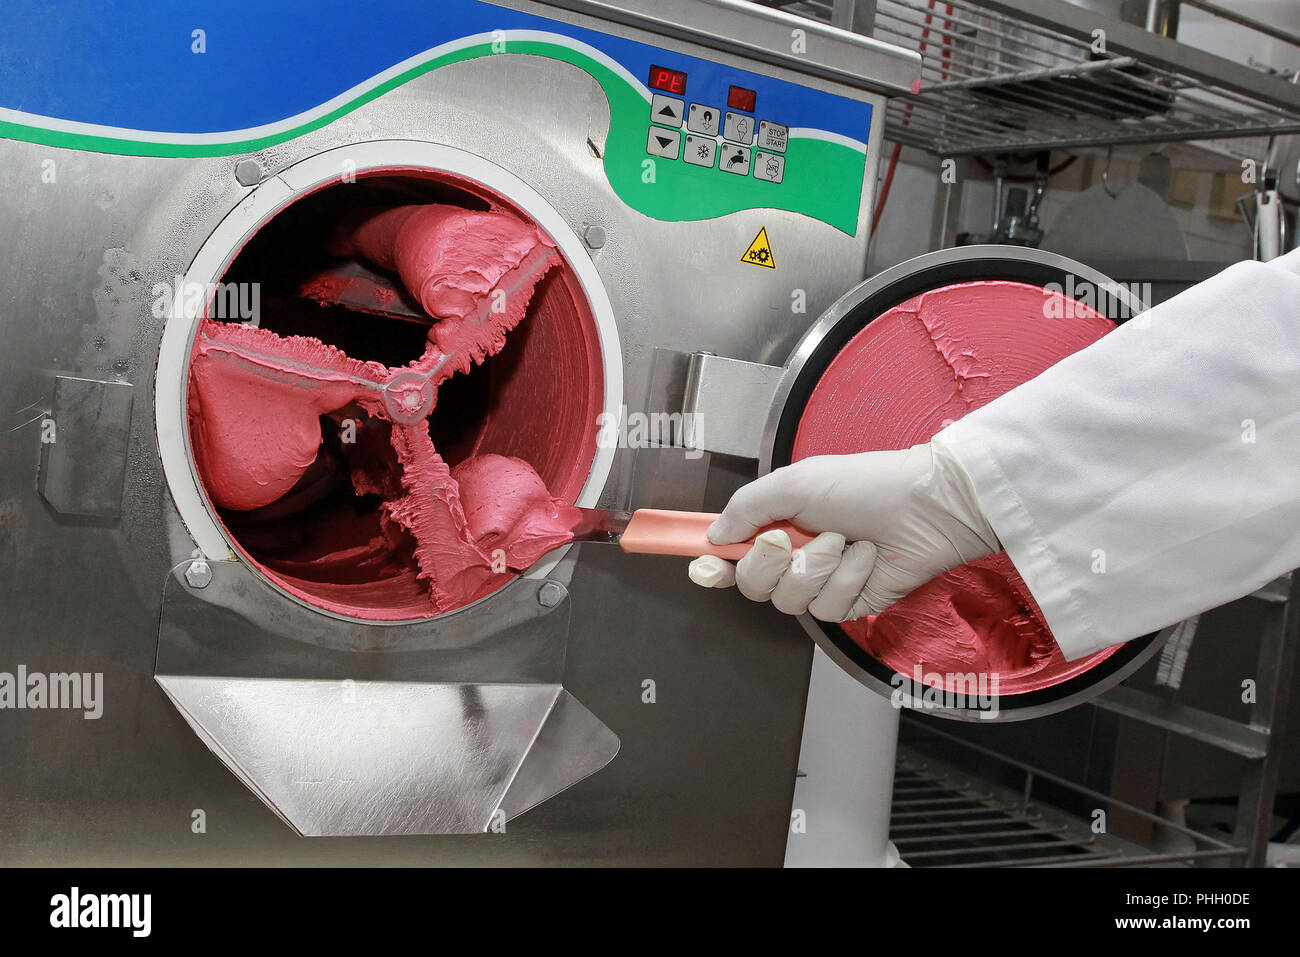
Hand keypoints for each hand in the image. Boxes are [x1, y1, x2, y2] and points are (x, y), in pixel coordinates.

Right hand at [688, 442, 999, 620]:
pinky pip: (828, 608)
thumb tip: (715, 535)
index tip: (702, 566)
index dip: (712, 563)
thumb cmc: (863, 485)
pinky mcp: (850, 603)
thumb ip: (746, 508)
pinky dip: (847, 580)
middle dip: (769, 564)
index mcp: (777, 524)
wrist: (924, 505)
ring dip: (816, 568)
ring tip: (844, 540)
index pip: (732, 553)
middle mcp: (795, 556)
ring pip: (789, 600)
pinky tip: (866, 558)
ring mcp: (822, 582)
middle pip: (753, 585)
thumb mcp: (794, 482)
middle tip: (788, 540)